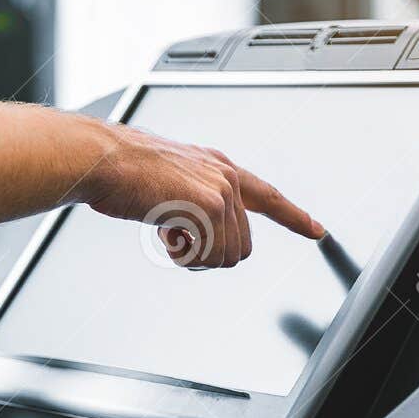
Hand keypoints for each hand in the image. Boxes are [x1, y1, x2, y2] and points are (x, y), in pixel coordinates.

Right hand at [78, 125, 323, 267]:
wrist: (101, 160)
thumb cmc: (120, 172)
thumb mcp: (167, 184)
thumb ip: (191, 205)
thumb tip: (196, 238)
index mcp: (217, 167)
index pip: (267, 195)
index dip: (293, 216)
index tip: (316, 230)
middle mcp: (226, 176)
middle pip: (241, 246)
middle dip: (208, 255)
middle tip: (174, 240)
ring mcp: (221, 189)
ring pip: (227, 256)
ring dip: (194, 257)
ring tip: (166, 232)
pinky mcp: (209, 206)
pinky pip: (210, 256)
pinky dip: (184, 256)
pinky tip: (165, 233)